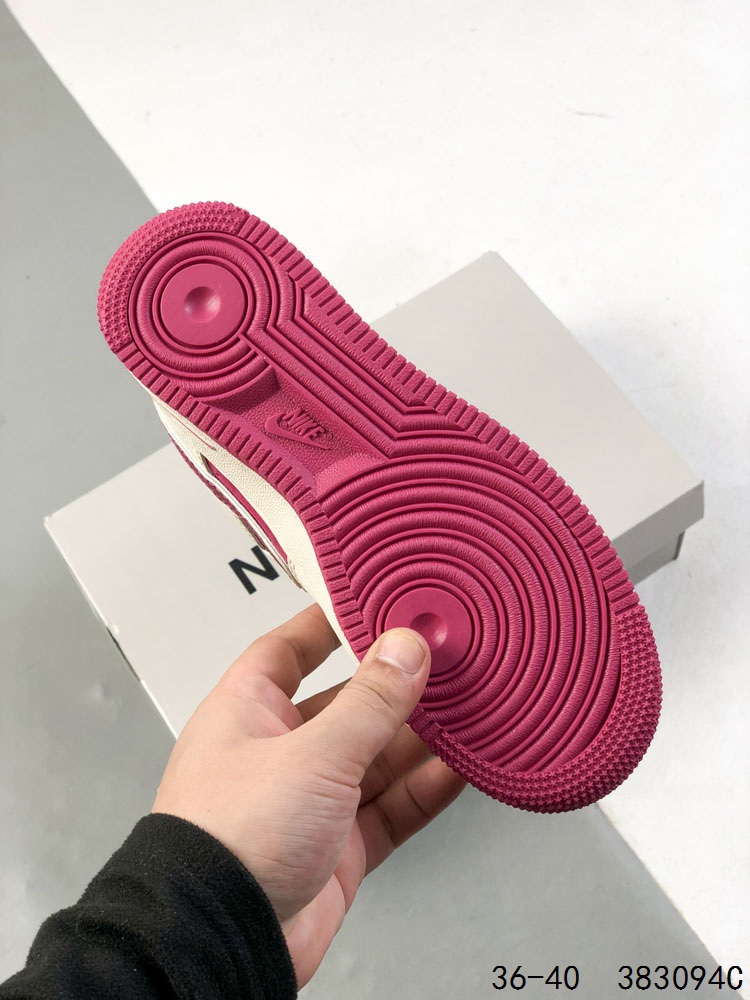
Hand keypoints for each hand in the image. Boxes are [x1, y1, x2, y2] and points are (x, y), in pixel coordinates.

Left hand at [152, 604, 465, 986]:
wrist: (222, 941)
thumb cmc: (230, 840)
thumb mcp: (312, 754)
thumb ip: (368, 703)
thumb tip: (405, 649)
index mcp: (249, 712)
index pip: (288, 650)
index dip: (328, 624)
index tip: (371, 602)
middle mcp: (279, 752)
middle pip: (348, 704)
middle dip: (395, 687)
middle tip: (444, 660)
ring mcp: (311, 801)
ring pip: (377, 757)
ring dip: (421, 738)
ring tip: (468, 708)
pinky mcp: (339, 848)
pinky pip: (392, 807)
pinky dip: (426, 789)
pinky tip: (460, 768)